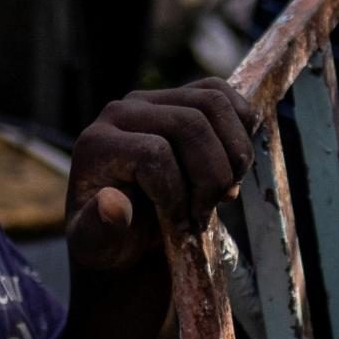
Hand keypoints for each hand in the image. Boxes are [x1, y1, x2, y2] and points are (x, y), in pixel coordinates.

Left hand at [65, 81, 258, 273]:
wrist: (124, 226)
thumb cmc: (112, 237)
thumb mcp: (98, 245)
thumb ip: (98, 230)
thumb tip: (113, 204)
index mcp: (97, 144)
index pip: (155, 153)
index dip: (177, 194)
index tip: (179, 224)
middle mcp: (121, 111)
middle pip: (191, 124)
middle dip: (212, 176)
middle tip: (207, 211)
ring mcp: (152, 98)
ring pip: (213, 103)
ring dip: (233, 154)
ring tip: (224, 190)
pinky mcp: (179, 96)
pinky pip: (222, 92)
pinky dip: (241, 128)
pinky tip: (233, 165)